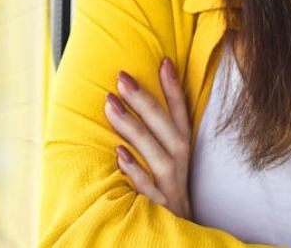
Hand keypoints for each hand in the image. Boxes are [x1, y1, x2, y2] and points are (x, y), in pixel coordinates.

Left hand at [104, 57, 192, 219]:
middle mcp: (179, 163)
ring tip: (110, 105)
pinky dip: (135, 171)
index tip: (164, 60)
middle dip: (145, 101)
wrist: (177, 231)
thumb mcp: (164, 156)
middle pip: (167, 128)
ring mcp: (171, 185)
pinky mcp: (161, 206)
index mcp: (180, 147)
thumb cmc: (164, 186)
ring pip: (158, 154)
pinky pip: (148, 188)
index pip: (181, 114)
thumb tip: (127, 95)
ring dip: (134, 128)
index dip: (174, 88)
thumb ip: (152, 130)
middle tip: (121, 77)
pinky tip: (118, 154)